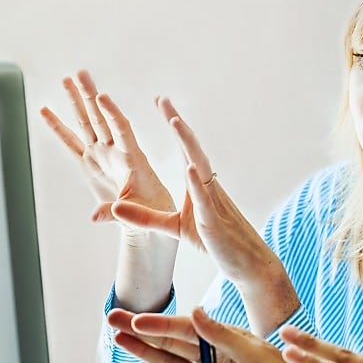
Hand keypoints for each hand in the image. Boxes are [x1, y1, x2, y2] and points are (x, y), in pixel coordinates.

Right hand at [39, 70, 174, 226]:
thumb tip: (95, 218)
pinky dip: (58, 127)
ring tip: (66, 79)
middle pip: (101, 118)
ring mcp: (101, 154)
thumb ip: (116, 213)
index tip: (101, 96)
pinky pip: (70, 142)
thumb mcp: (138, 214)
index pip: (121, 129)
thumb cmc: (151, 212)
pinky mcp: (89, 163)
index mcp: (132, 158)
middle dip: (90, 96)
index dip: (111, 113)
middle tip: (81, 73)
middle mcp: (114, 150)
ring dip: (76, 102)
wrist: (148, 215)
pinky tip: (45, 111)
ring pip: (86, 123)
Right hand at [108, 307, 324, 362]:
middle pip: (171, 342)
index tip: (137, 318)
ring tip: (118, 341)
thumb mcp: (255, 356)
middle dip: (142, 331)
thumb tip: (194, 312)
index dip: (161, 324)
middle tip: (113, 319)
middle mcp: (214, 358)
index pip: (187, 328)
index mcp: (227, 340)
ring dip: (144, 353)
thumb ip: (222, 336)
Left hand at [109, 97, 298, 332]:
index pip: (184, 148)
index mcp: (198, 184)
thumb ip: (146, 217)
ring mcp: (213, 200)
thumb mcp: (174, 228)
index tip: (161, 102)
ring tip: (174, 121)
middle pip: (191, 147)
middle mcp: (207, 185)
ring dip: (187, 143)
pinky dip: (197, 182)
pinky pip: (205, 198)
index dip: (173, 124)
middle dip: (177, 122)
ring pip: (200, 165)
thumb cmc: (215, 242)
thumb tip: (116, 207)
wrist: (247, 263)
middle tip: (162, 99)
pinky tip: (190, 167)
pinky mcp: (214, 220)